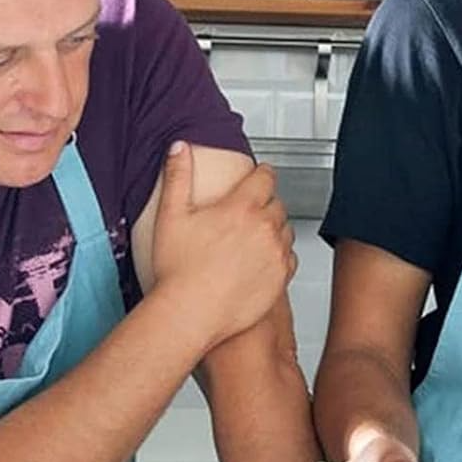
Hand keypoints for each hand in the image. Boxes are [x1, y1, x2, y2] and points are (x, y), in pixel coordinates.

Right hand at [152, 143, 294, 352]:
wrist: (191, 313)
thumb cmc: (178, 270)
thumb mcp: (171, 215)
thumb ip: (178, 177)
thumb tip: (180, 148)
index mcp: (241, 208)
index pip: (265, 178)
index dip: (263, 173)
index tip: (262, 173)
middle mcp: (265, 228)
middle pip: (277, 203)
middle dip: (266, 202)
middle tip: (252, 209)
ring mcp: (276, 254)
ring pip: (286, 230)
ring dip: (275, 228)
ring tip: (256, 235)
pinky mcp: (281, 279)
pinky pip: (290, 258)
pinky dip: (280, 254)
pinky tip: (263, 258)